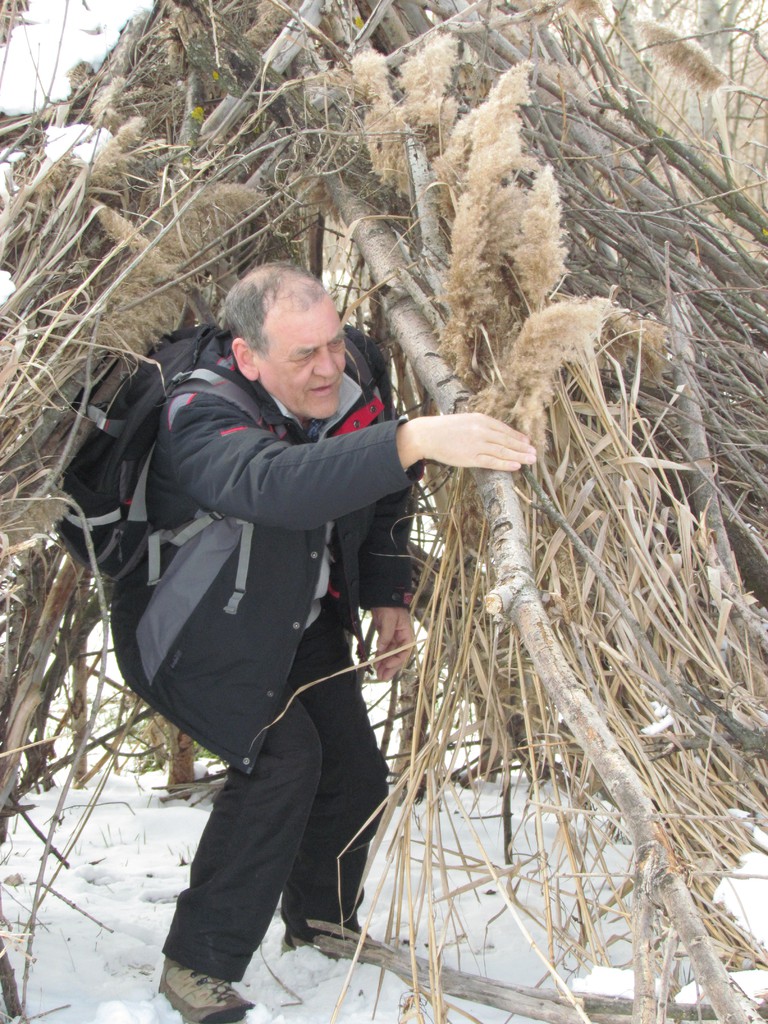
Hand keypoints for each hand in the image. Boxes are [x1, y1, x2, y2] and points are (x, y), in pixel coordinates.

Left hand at [370, 606, 414, 680]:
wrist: (383, 597)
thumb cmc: (390, 607)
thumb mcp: (389, 620)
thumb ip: (385, 635)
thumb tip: (381, 649)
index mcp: (407, 635)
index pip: (404, 652)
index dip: (396, 660)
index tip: (387, 665)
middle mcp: (402, 639)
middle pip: (397, 656)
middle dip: (390, 667)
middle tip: (382, 677)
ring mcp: (394, 639)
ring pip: (390, 655)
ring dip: (384, 664)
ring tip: (377, 674)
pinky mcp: (386, 637)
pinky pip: (384, 650)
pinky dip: (380, 657)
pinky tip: (376, 664)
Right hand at [396, 413, 536, 472]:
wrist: (427, 435)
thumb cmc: (445, 428)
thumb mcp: (466, 420)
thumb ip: (481, 426)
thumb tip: (495, 434)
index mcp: (481, 419)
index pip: (504, 429)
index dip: (517, 436)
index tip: (527, 442)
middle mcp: (481, 430)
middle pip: (507, 440)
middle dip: (523, 447)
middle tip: (535, 453)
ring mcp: (477, 444)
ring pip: (503, 451)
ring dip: (519, 456)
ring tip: (531, 460)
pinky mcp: (471, 458)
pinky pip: (492, 461)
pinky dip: (506, 464)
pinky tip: (516, 466)